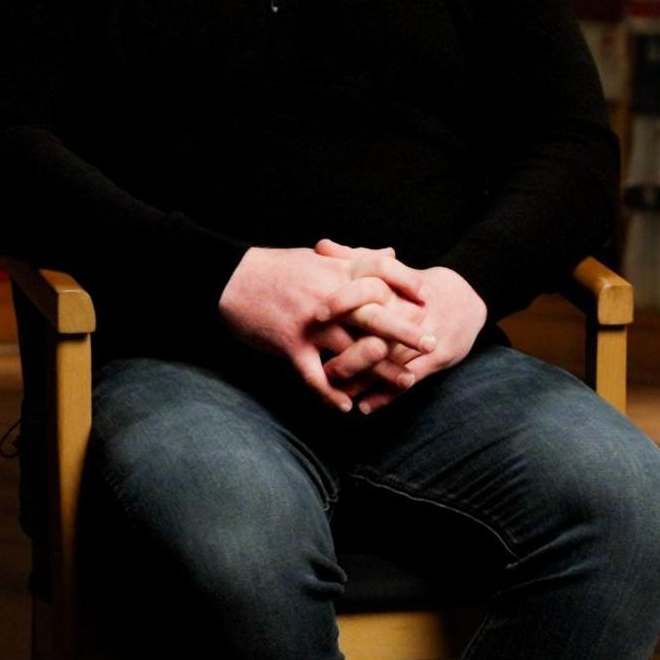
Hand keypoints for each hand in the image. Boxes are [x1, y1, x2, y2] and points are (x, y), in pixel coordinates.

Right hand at [219, 244, 435, 410]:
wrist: (228, 279)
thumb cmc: (273, 267)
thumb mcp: (317, 257)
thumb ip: (357, 258)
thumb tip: (392, 252)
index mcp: (334, 272)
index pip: (380, 274)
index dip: (406, 285)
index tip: (429, 298)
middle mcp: (327, 298)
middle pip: (375, 315)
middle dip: (406, 331)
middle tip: (432, 344)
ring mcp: (309, 324)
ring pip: (352, 350)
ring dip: (380, 369)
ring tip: (405, 383)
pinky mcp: (289, 345)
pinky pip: (314, 375)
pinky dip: (331, 393)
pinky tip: (347, 406)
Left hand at [311, 239, 486, 413]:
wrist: (465, 299)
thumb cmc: (412, 286)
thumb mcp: (387, 269)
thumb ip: (352, 259)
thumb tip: (320, 246)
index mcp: (394, 287)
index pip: (368, 289)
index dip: (343, 301)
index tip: (317, 314)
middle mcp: (408, 313)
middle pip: (377, 333)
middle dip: (350, 352)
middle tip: (322, 368)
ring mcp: (421, 339)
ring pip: (389, 362)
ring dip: (363, 380)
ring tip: (336, 394)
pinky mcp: (433, 360)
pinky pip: (407, 381)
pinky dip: (386, 395)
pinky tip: (364, 407)